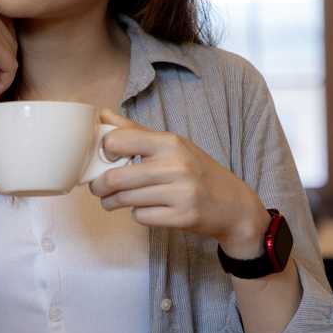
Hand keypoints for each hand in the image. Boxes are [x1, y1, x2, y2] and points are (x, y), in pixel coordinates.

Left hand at [89, 110, 270, 257]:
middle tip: (98, 188)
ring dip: (111, 202)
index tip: (106, 158)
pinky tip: (147, 208)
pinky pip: (140, 217)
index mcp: (169, 142)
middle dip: (99, 186)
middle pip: (115, 177)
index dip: (104, 150)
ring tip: (113, 200)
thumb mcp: (171, 144)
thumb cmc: (197, 170)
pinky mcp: (181, 217)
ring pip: (124, 199)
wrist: (233, 205)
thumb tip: (102, 114)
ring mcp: (180, 193)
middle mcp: (175, 166)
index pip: (117, 140)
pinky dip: (137, 214)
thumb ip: (134, 131)